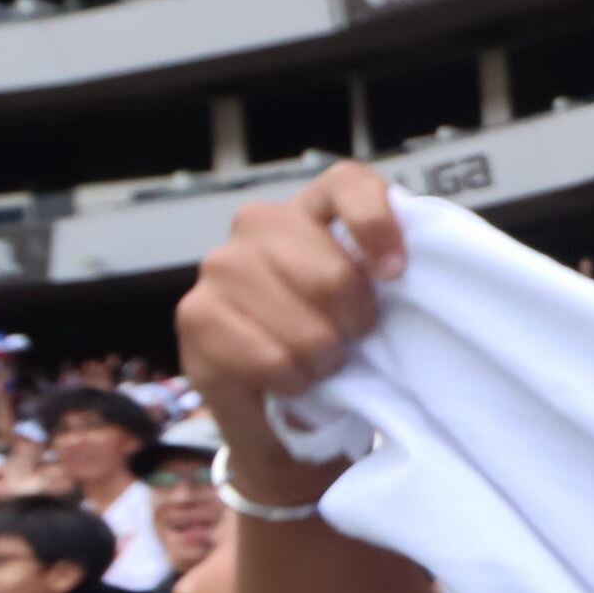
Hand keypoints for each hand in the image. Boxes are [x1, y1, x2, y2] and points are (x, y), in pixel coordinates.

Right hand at [176, 164, 402, 508]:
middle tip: (348, 342)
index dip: (377, 226)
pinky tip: (286, 380)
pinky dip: (292, 383)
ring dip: (323, 362)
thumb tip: (397, 273)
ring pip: (306, 328)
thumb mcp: (367, 302)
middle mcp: (257, 224)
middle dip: (355, 325)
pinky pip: (273, 361)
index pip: (347, 183)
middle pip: (336, 275)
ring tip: (315, 364)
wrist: (279, 409)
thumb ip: (381, 274)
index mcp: (310, 208)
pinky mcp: (196, 316)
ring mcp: (220, 266)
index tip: (395, 275)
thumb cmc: (333, 342)